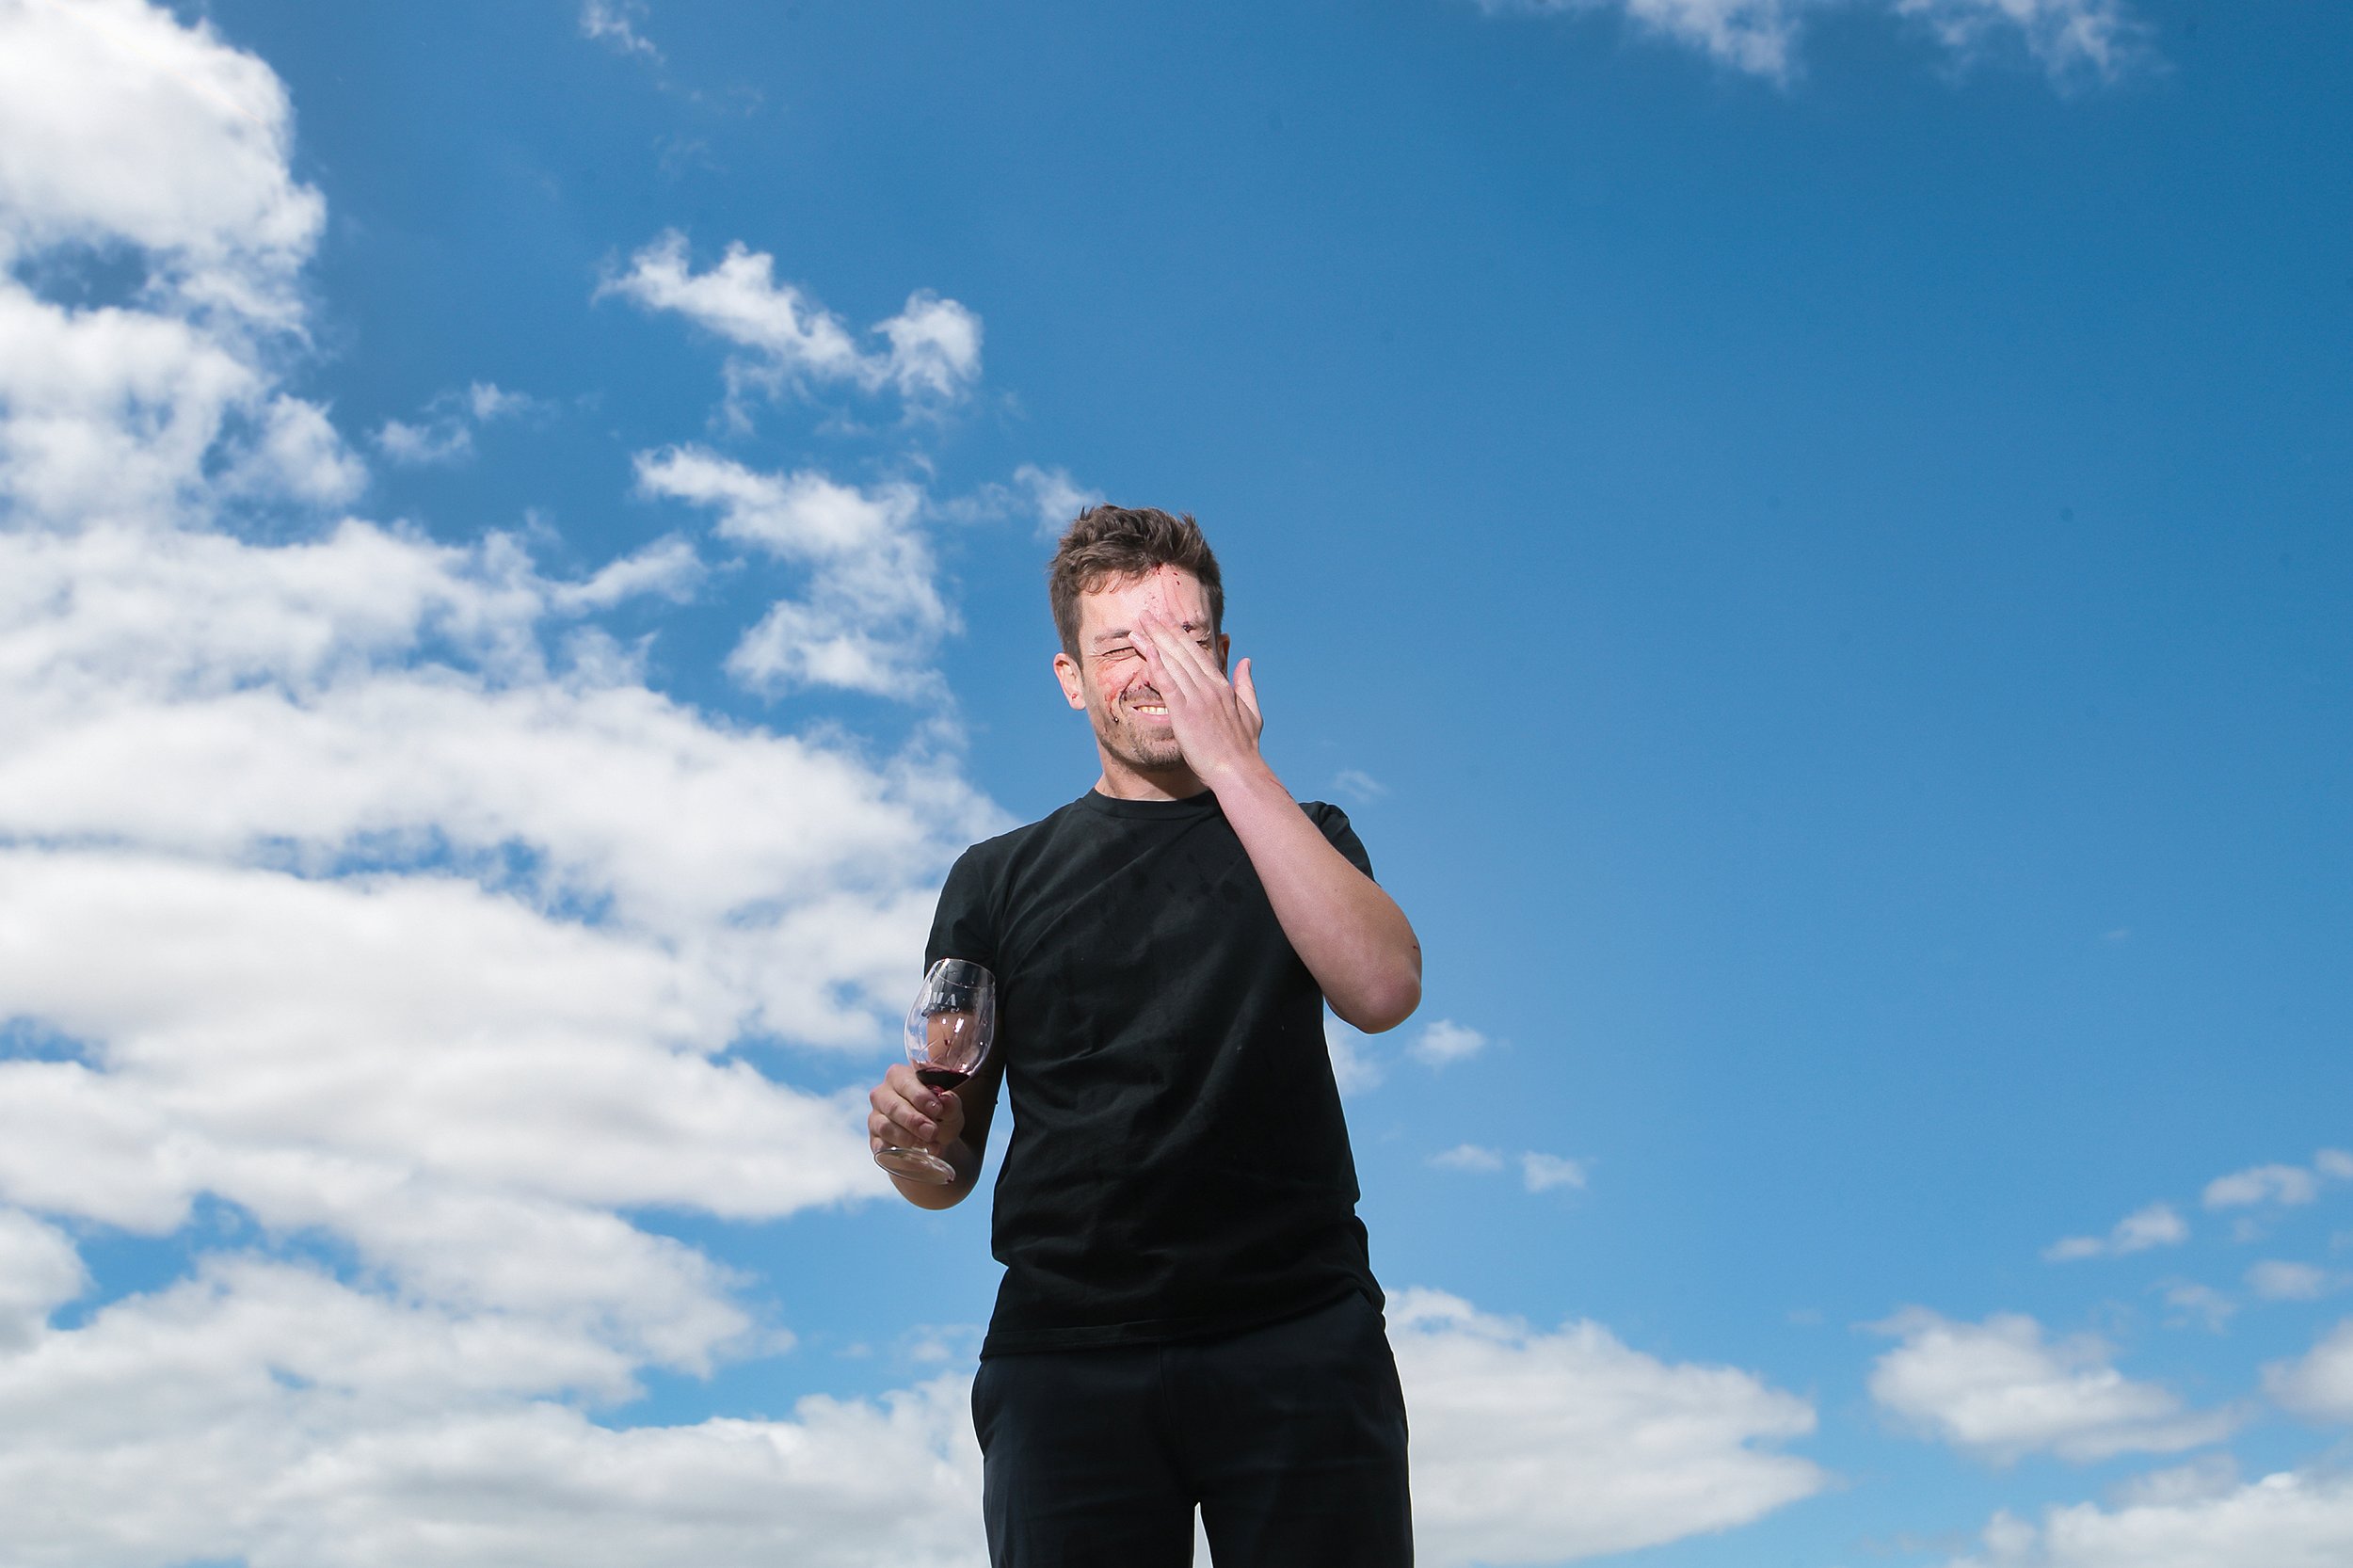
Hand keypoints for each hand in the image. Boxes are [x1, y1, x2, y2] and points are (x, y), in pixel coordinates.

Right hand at [868, 1062, 963, 1161]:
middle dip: (913, 1120)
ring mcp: (876, 1117)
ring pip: (885, 1126)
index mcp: (900, 1076)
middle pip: (893, 1106)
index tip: (937, 1110)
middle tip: (932, 1132)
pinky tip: (911, 1154)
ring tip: (928, 1145)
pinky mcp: (874, 1139)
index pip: (906, 1082)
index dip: (921, 1097)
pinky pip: (879, 1145)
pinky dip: (896, 1151)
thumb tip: (946, 1102)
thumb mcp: (951, 1108)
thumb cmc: (939, 1114)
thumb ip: (951, 1104)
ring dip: (907, 1138)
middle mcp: (883, 1094)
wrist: (934, 1137)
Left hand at [1134, 607, 1264, 783]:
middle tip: (1147, 614)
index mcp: (1222, 687)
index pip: (1198, 654)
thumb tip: (1246, 660)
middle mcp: (1209, 687)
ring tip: (1138, 626)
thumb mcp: (1252, 711)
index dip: (1180, 636)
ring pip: (1172, 662)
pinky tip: (1147, 650)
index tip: (1168, 622)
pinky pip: (1167, 683)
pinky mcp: (1184, 712)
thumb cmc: (1244, 747)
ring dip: (1154, 642)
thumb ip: (1246, 684)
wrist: (1238, 770)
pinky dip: (1157, 664)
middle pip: (1182, 652)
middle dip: (1163, 631)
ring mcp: (1197, 698)